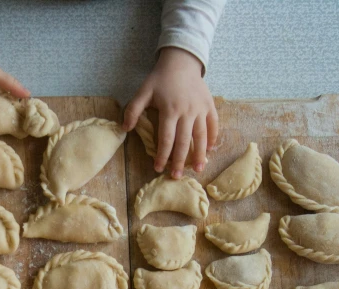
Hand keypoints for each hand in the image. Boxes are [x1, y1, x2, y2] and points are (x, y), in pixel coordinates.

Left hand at [124, 47, 218, 178]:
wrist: (181, 62)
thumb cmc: (160, 79)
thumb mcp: (143, 91)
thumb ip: (133, 110)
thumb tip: (125, 129)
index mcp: (170, 110)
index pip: (166, 139)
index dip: (162, 155)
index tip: (158, 168)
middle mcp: (187, 112)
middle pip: (184, 142)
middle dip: (180, 161)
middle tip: (176, 176)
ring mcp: (200, 109)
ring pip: (202, 136)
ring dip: (200, 154)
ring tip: (198, 169)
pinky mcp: (210, 106)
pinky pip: (214, 125)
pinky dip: (213, 138)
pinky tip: (210, 150)